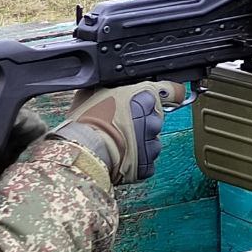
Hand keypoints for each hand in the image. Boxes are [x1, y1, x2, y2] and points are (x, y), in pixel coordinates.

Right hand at [49, 81, 185, 184]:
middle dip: (143, 122)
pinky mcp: (147, 165)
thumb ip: (109, 87)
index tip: (162, 98)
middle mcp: (153, 120)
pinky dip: (137, 161)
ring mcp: (152, 144)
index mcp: (144, 97)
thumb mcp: (93, 91)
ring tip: (118, 143)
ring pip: (152, 142)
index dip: (161, 95)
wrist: (84, 150)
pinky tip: (121, 156)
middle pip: (156, 119)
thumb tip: (108, 85)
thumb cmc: (86, 121)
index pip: (167, 92)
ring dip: (140, 143)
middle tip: (123, 125)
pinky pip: (147, 162)